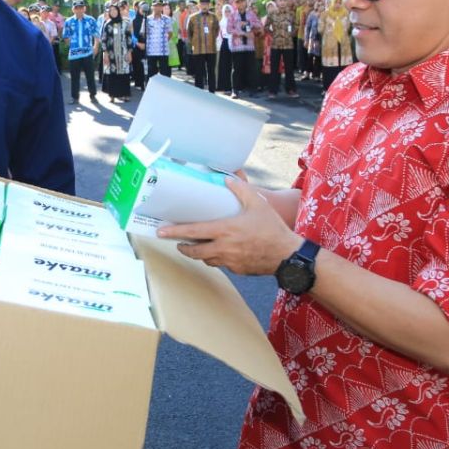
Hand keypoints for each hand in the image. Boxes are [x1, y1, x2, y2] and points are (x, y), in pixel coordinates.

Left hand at [157, 178, 296, 274]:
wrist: (287, 255)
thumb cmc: (272, 228)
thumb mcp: (258, 203)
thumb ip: (241, 189)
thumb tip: (227, 178)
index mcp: (225, 230)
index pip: (193, 232)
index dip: (175, 232)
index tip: (161, 232)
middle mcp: (224, 248)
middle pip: (194, 251)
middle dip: (183, 247)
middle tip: (178, 242)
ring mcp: (230, 261)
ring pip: (207, 259)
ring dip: (200, 253)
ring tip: (198, 245)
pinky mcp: (237, 269)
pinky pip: (222, 264)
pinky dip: (217, 258)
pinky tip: (222, 250)